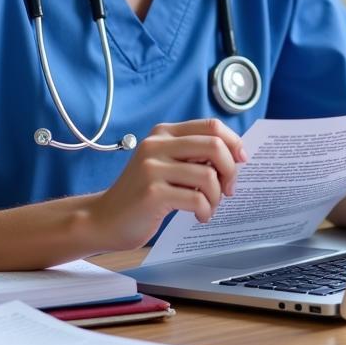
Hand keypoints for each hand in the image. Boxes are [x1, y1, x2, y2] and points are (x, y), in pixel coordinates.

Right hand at [88, 119, 247, 250]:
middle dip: (230, 170)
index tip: (241, 161)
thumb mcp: (165, 164)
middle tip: (228, 189)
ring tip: (209, 207)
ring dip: (217, 197)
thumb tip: (234, 156)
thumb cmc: (142, 194)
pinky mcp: (153, 193)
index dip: (234, 142)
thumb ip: (192, 155)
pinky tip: (199, 216)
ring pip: (208, 176)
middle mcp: (157, 144)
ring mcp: (152, 168)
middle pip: (214, 146)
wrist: (105, 218)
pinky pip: (196, 199)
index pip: (211, 126)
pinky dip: (205, 211)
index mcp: (164, 133)